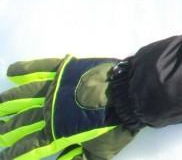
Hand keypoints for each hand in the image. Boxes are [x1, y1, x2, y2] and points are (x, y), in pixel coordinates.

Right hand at [0, 57, 135, 159]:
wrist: (132, 95)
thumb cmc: (118, 124)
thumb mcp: (101, 152)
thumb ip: (79, 158)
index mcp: (57, 131)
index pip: (30, 145)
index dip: (16, 152)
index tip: (5, 155)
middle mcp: (51, 109)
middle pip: (23, 120)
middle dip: (8, 128)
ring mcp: (57, 88)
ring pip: (25, 95)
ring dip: (9, 101)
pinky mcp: (67, 70)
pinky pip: (42, 67)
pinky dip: (26, 68)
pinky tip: (12, 70)